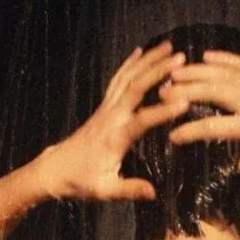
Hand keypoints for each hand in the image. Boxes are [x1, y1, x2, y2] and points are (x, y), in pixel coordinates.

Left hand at [40, 42, 188, 200]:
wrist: (55, 169)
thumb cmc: (81, 181)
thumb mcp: (105, 190)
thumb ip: (129, 189)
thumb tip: (153, 192)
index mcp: (115, 137)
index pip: (142, 120)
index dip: (163, 111)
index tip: (184, 102)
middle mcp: (111, 117)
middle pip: (136, 86)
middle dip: (158, 70)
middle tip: (181, 57)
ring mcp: (106, 109)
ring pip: (128, 77)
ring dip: (148, 60)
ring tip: (169, 46)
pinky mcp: (103, 107)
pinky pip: (117, 80)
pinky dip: (129, 64)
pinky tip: (141, 52)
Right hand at [160, 50, 239, 174]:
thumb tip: (230, 162)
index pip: (214, 128)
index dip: (191, 132)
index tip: (173, 136)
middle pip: (214, 90)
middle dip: (187, 89)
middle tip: (164, 91)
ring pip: (224, 72)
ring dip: (198, 71)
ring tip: (176, 71)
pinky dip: (224, 57)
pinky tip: (207, 56)